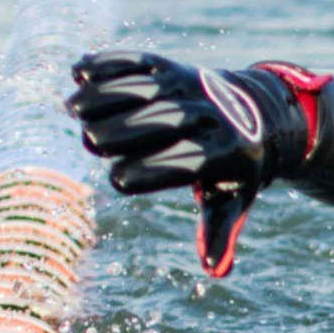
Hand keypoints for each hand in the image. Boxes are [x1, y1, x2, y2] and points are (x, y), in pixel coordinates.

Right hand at [66, 49, 273, 276]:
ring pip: (143, 87)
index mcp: (224, 153)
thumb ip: (219, 232)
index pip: (182, 162)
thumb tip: (215, 272)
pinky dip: (108, 63)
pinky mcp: (172, 66)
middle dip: (119, 132)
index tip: (119, 180)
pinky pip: (138, 60)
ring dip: (103, 95)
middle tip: (92, 144)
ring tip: (73, 110)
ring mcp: (189, 85)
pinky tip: (79, 73)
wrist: (260, 113)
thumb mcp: (233, 199)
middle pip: (157, 122)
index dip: (147, 171)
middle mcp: (207, 115)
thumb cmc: (234, 169)